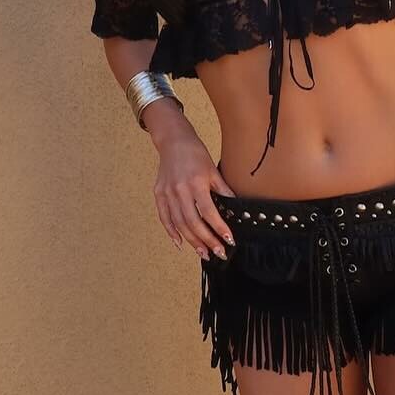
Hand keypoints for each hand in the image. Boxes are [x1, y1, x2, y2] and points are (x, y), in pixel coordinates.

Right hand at [153, 124, 238, 259]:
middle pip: (193, 222)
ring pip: (180, 223)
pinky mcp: (159, 194)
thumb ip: (223, 190)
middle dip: (207, 240)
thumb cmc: (195, 154)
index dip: (219, 228)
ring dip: (192, 241)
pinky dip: (172, 232)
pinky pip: (165, 217)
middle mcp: (180, 190)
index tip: (229, 240)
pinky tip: (180, 244)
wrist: (173, 141)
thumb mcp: (213, 170)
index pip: (209, 212)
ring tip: (204, 253)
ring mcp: (167, 193)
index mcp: (196, 183)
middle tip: (218, 252)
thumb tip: (235, 208)